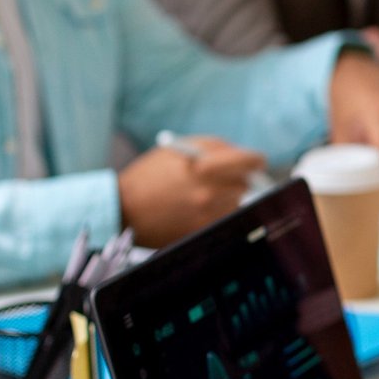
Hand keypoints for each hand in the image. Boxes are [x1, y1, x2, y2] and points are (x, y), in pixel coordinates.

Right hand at [117, 137, 265, 245]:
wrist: (123, 209)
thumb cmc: (150, 175)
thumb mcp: (180, 149)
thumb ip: (215, 147)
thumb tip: (242, 154)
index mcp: (207, 166)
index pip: (252, 162)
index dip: (255, 161)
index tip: (255, 163)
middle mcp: (211, 191)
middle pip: (247, 184)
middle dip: (237, 180)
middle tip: (223, 180)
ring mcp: (208, 214)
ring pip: (237, 203)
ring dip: (227, 198)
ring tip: (203, 195)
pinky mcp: (203, 231)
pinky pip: (223, 219)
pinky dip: (216, 213)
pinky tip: (196, 209)